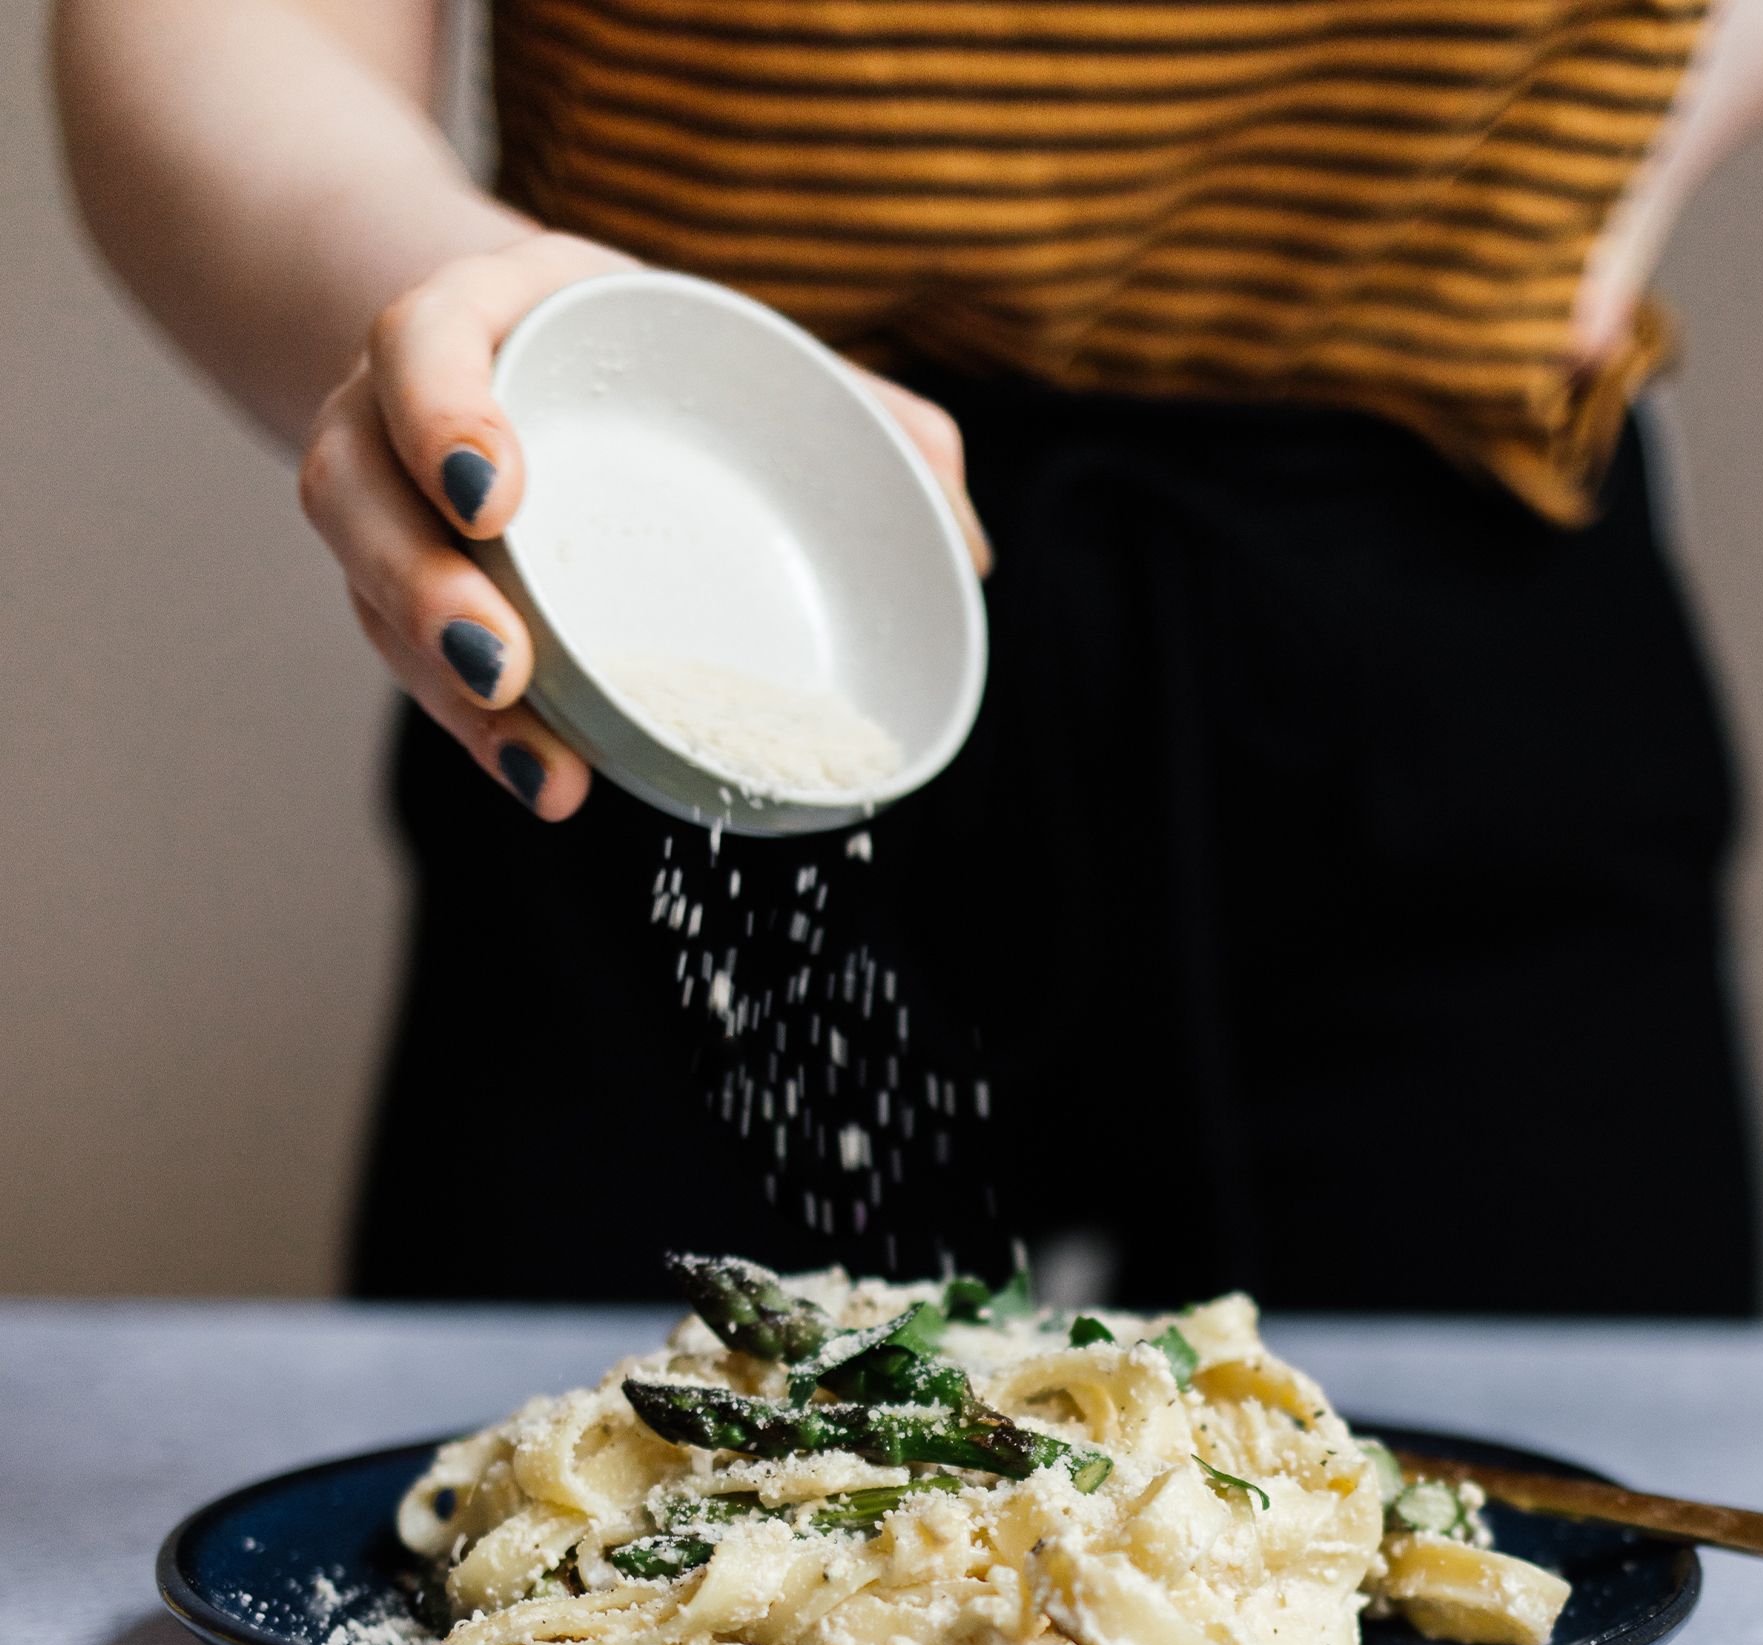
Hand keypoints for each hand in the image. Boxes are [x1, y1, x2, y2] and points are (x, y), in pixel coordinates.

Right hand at [298, 233, 991, 818]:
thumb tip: (968, 548)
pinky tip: (552, 777)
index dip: (440, 412)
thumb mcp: (764, 355)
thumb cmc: (676, 358)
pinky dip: (476, 725)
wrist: (550, 359)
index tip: (496, 493)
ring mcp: (390, 498)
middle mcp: (403, 402)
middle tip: (506, 657)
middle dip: (417, 578)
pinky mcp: (402, 583)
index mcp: (493, 311)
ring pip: (363, 583)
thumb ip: (874, 426)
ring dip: (442, 683)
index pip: (421, 339)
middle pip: (355, 483)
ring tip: (541, 757)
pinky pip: (408, 658)